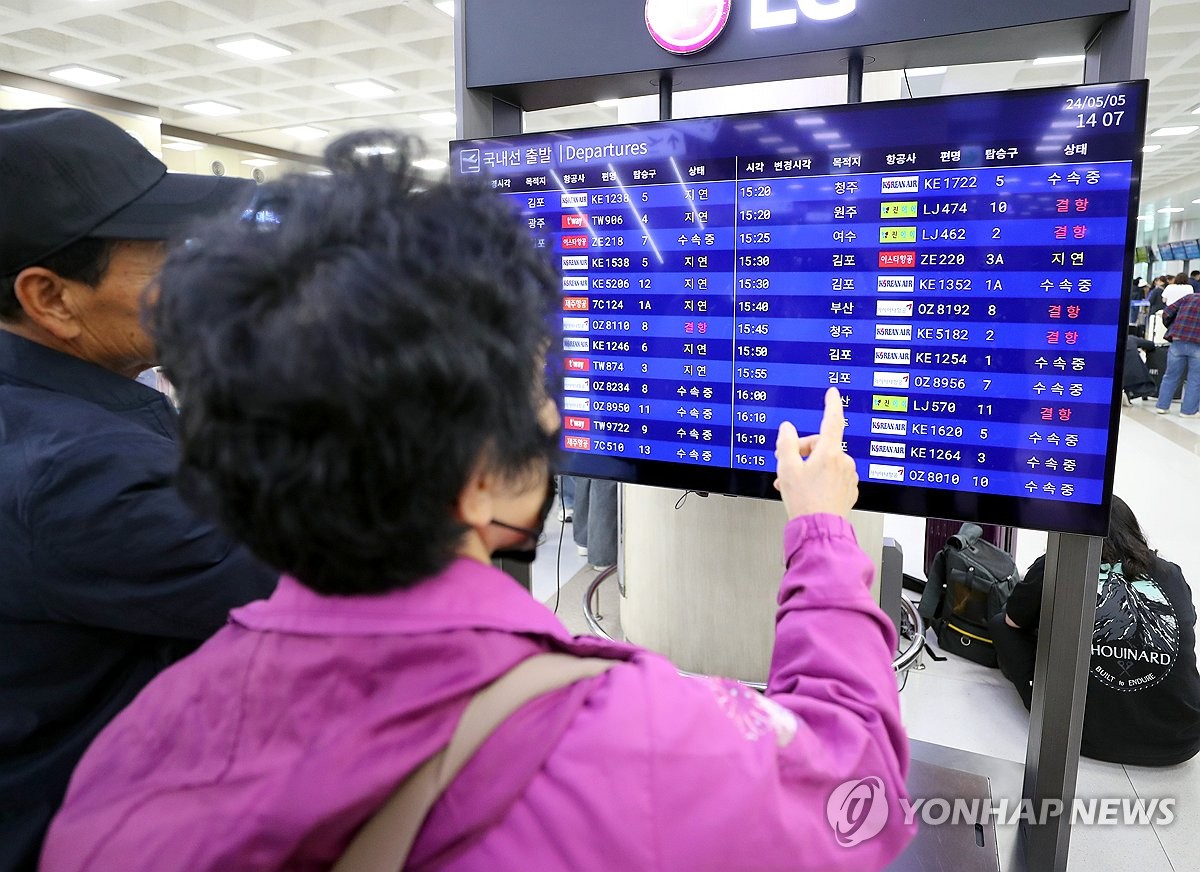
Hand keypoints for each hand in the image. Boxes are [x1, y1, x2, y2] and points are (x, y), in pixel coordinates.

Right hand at [773, 387, 858, 519]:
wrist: (819, 529)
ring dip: (809, 468)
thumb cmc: (805, 501)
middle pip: (822, 445)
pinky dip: (819, 479)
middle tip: (787, 465)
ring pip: (826, 462)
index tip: (832, 393)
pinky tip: (807, 490)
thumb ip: (786, 443)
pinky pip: (833, 477)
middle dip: (803, 452)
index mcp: (830, 452)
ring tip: (793, 483)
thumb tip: (787, 429)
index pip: (833, 419)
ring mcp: (848, 477)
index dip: (832, 403)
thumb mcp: (787, 468)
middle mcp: (843, 462)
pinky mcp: (848, 490)